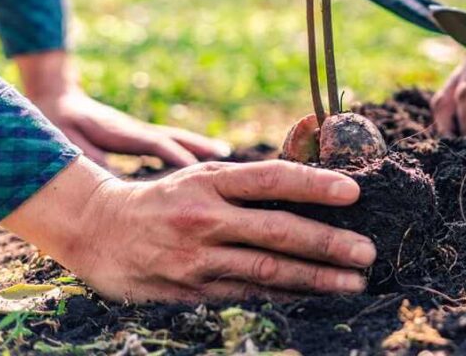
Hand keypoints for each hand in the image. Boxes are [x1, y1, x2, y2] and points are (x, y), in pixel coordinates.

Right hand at [2, 157, 375, 301]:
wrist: (98, 230)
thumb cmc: (166, 198)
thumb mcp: (200, 174)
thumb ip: (249, 178)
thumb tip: (312, 167)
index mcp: (211, 181)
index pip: (272, 179)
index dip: (315, 184)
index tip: (354, 192)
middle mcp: (204, 218)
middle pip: (277, 231)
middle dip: (328, 243)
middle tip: (367, 253)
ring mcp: (196, 259)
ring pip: (266, 271)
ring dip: (315, 279)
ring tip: (354, 283)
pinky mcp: (190, 290)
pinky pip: (247, 295)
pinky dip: (284, 298)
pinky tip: (313, 299)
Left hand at [17, 51, 228, 166]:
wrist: (55, 97)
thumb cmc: (58, 123)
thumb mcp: (65, 141)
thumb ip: (86, 156)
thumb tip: (108, 176)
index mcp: (121, 132)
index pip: (155, 143)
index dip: (176, 156)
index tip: (196, 170)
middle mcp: (136, 129)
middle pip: (174, 137)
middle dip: (200, 146)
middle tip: (226, 155)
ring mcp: (138, 131)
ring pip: (174, 138)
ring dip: (199, 145)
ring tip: (224, 153)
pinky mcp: (135, 135)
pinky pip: (166, 143)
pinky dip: (185, 148)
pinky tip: (195, 158)